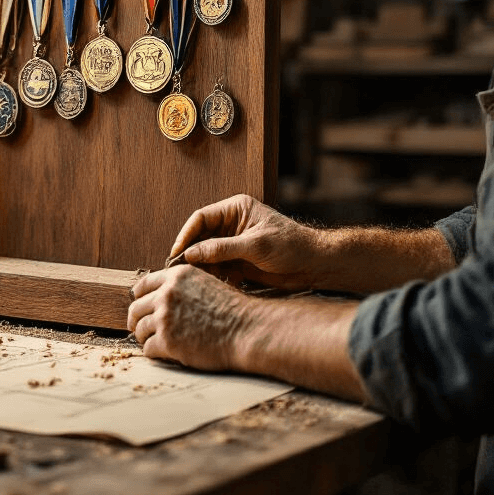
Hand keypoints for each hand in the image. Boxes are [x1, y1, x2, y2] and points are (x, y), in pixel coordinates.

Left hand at [127, 266, 250, 369]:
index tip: (139, 307)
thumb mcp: (205, 284)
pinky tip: (165, 354)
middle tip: (140, 328)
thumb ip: (180, 287)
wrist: (246, 331)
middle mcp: (167, 293)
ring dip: (146, 338)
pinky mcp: (167, 341)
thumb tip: (159, 296)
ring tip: (155, 343)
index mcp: (176, 276)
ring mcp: (165, 317)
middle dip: (136, 320)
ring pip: (140, 329)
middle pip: (135, 308)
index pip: (143, 284)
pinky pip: (148, 349)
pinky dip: (154, 353)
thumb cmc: (231, 311)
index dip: (138, 297)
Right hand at [167, 194, 324, 290]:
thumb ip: (221, 249)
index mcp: (235, 209)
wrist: (315, 265)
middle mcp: (232, 224)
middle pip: (201, 237)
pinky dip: (216, 276)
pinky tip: (217, 285)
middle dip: (192, 254)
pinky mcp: (239, 260)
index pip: (201, 218)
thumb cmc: (291, 246)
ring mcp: (235, 243)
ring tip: (200, 281)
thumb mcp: (255, 246)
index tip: (177, 253)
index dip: (186, 235)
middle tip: (181, 271)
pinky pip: (219, 267)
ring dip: (204, 268)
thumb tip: (190, 254)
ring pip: (208, 254)